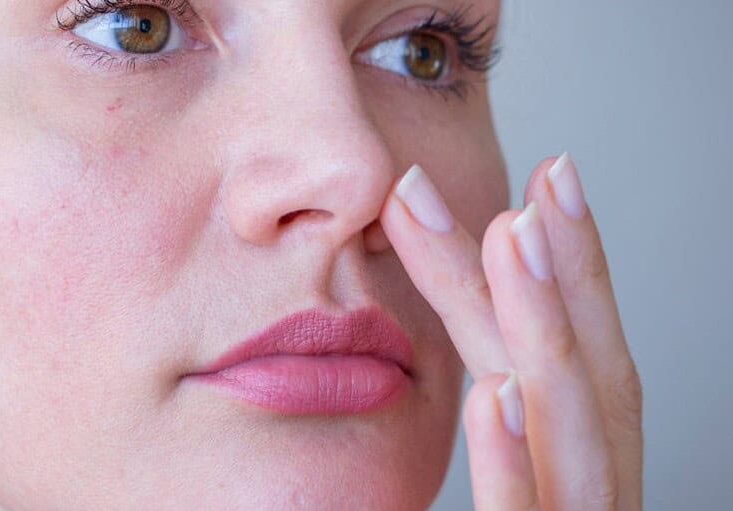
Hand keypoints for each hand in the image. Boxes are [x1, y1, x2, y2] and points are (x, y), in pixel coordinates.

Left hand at [380, 153, 642, 509]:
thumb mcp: (510, 490)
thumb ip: (504, 437)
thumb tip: (480, 363)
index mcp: (576, 469)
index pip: (586, 359)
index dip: (577, 267)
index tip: (550, 176)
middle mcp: (585, 493)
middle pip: (574, 375)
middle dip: (554, 272)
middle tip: (523, 177)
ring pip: (565, 428)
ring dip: (540, 325)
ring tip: (509, 231)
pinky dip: (508, 460)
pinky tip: (489, 392)